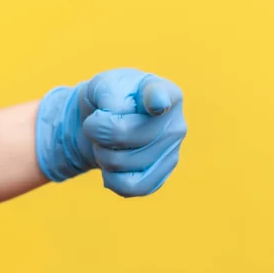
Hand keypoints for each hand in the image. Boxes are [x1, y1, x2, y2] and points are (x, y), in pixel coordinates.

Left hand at [36, 68, 186, 196]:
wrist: (103, 125)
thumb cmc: (107, 100)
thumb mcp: (103, 85)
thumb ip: (110, 93)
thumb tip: (119, 113)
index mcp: (165, 92)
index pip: (162, 97)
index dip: (157, 101)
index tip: (155, 104)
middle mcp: (176, 124)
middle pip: (121, 134)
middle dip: (98, 131)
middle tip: (99, 124)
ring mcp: (171, 154)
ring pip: (119, 163)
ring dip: (101, 153)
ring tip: (108, 142)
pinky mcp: (160, 178)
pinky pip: (128, 187)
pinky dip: (110, 178)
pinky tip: (113, 166)